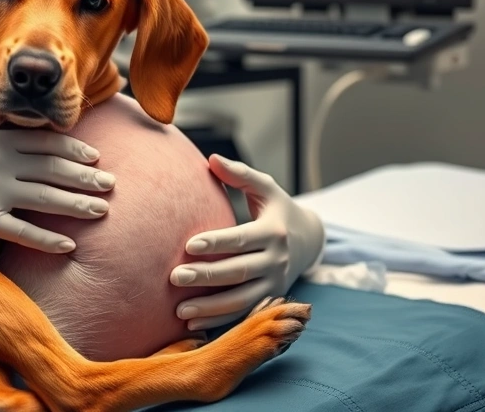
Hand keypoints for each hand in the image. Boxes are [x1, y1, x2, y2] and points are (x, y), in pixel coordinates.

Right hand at [0, 108, 114, 253]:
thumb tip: (13, 114)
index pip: (47, 142)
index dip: (75, 149)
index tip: (96, 155)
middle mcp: (2, 163)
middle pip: (55, 169)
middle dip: (87, 177)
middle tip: (112, 184)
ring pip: (48, 199)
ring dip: (79, 205)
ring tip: (102, 211)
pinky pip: (23, 231)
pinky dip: (48, 239)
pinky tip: (69, 245)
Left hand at [170, 155, 324, 330]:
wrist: (309, 240)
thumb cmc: (277, 209)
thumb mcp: (266, 188)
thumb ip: (239, 175)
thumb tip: (211, 159)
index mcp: (273, 232)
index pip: (241, 239)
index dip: (216, 243)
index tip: (189, 245)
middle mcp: (277, 260)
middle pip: (239, 272)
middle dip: (206, 277)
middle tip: (175, 277)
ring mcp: (275, 283)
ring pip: (241, 300)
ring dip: (210, 308)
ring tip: (180, 311)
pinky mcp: (270, 299)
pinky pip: (243, 314)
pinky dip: (219, 322)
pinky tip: (193, 325)